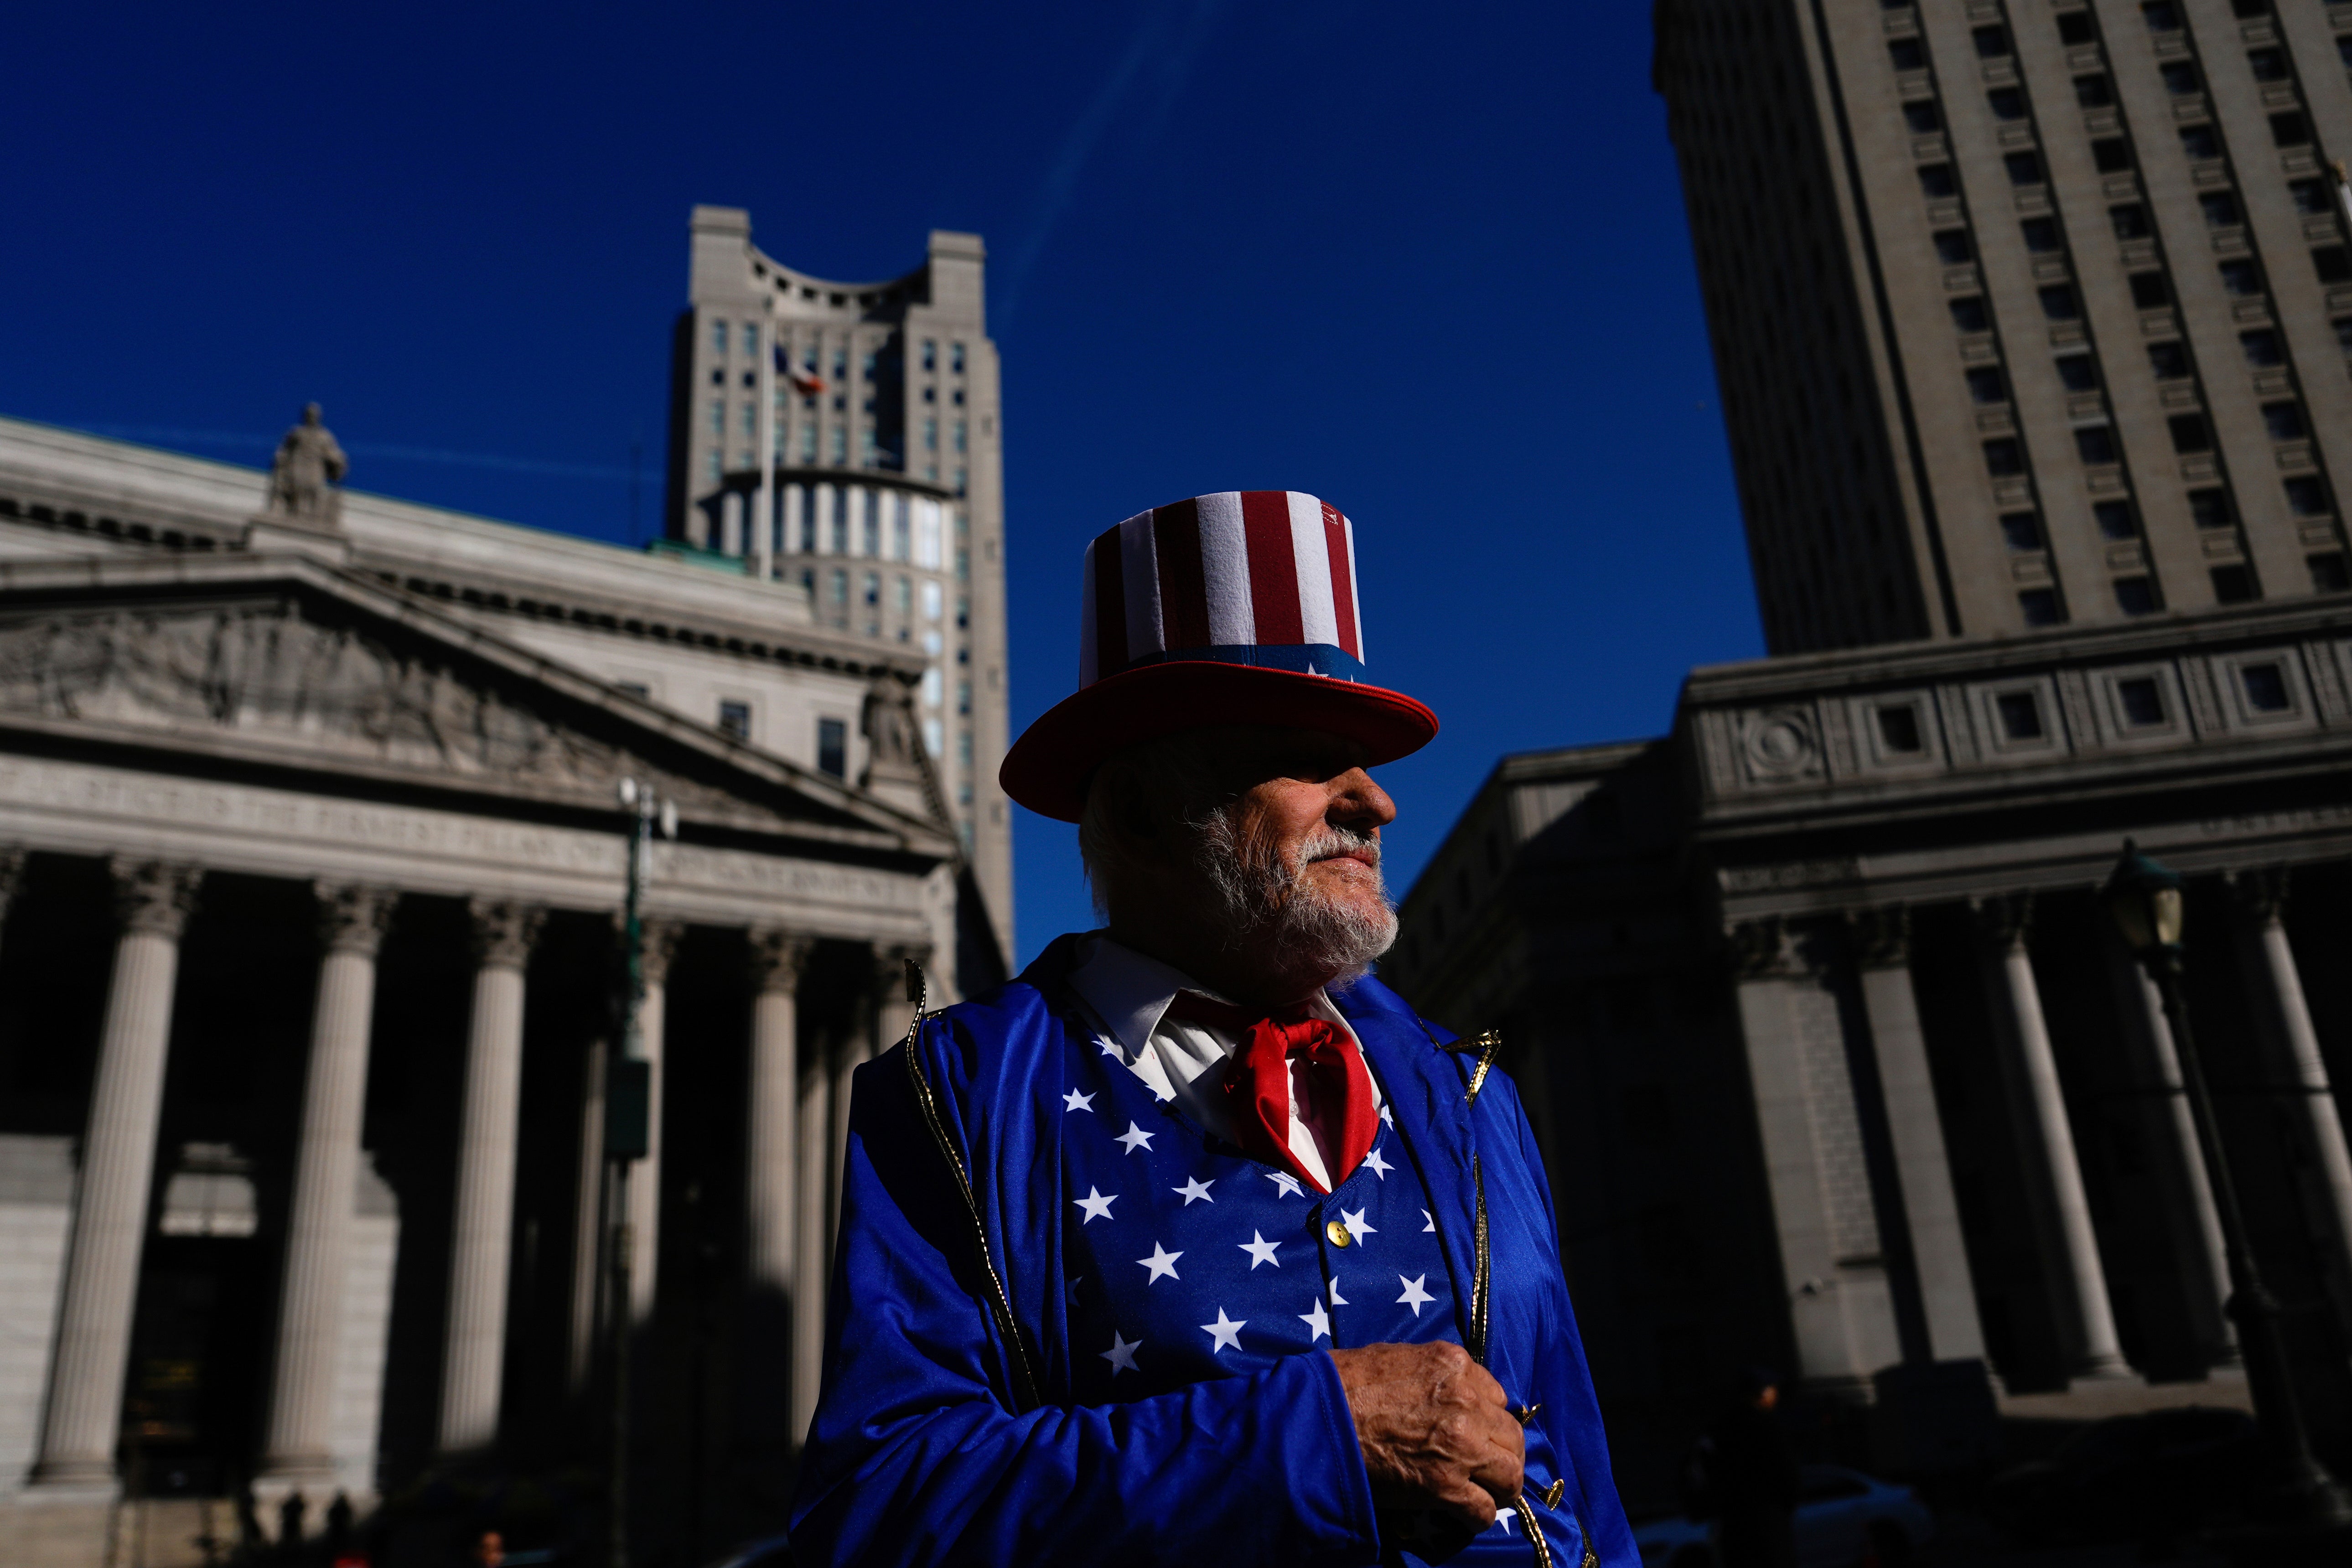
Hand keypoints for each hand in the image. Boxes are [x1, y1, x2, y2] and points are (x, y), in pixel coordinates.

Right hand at [1328, 1341, 1523, 1531]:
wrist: (1318, 1417)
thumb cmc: (1345, 1384)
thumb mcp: (1397, 1358)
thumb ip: (1434, 1375)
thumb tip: (1445, 1393)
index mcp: (1455, 1365)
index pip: (1497, 1396)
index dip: (1488, 1417)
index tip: (1478, 1431)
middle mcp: (1467, 1402)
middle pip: (1512, 1435)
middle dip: (1503, 1452)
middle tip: (1489, 1466)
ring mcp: (1461, 1445)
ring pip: (1510, 1474)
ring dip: (1501, 1486)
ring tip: (1487, 1493)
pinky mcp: (1446, 1485)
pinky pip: (1485, 1510)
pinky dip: (1479, 1516)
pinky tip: (1465, 1515)